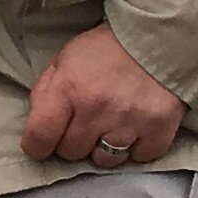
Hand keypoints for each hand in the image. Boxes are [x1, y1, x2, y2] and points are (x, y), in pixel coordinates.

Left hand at [24, 23, 183, 167]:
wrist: (157, 36)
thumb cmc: (104, 50)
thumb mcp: (63, 61)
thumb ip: (45, 95)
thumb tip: (37, 131)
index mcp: (68, 88)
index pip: (40, 137)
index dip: (36, 146)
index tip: (42, 144)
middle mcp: (97, 108)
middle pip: (71, 152)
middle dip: (73, 140)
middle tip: (85, 121)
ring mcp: (130, 121)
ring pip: (105, 161)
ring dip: (104, 148)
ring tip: (110, 126)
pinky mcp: (160, 127)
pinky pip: (140, 157)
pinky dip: (137, 148)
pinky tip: (135, 128)